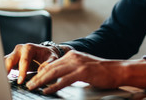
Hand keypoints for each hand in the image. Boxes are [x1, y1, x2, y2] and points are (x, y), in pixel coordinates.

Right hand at [4, 43, 59, 83]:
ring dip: (2, 70)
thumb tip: (40, 70)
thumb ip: (49, 63)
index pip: (24, 60)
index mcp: (29, 48)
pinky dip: (2, 71)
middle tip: (5, 80)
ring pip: (4, 61)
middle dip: (7, 69)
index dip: (22, 71)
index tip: (21, 80)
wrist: (45, 52)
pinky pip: (4, 64)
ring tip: (1, 79)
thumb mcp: (52, 57)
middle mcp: (20, 49)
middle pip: (10, 59)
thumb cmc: (48, 54)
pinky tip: (1, 77)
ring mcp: (14, 53)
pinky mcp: (11, 59)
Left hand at [26, 50, 145, 94]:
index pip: (52, 63)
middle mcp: (74, 57)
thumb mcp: (83, 67)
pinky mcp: (83, 72)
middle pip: (51, 67)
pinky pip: (64, 80)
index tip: (32, 79)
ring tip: (33, 87)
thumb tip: (58, 77)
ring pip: (55, 72)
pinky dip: (54, 86)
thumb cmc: (101, 71)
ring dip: (41, 81)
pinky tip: (47, 90)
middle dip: (38, 77)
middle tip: (28, 84)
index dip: (40, 72)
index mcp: (73, 55)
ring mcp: (78, 64)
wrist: (116, 70)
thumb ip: (71, 69)